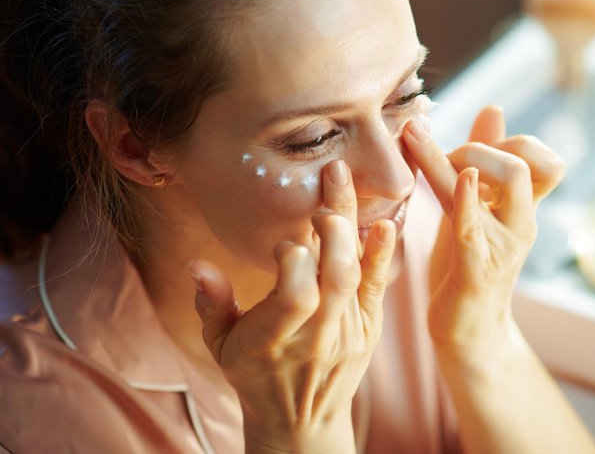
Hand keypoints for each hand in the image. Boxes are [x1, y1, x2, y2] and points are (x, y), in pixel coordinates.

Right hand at [187, 160, 394, 453]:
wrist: (301, 422)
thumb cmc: (254, 374)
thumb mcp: (221, 345)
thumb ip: (211, 304)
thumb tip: (197, 264)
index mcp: (275, 338)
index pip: (296, 293)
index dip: (293, 258)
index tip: (285, 243)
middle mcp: (317, 335)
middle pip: (335, 277)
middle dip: (333, 232)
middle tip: (323, 200)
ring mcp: (348, 332)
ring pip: (357, 275)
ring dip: (352, 229)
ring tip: (342, 186)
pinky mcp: (369, 328)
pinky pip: (377, 288)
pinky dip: (382, 255)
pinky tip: (385, 224)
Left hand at [402, 106, 564, 365]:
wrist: (466, 329)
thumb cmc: (470, 262)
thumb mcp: (477, 206)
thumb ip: (485, 160)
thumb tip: (494, 107)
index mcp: (524, 209)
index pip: (546, 161)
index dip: (511, 144)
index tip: (472, 151)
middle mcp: (521, 224)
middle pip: (526, 163)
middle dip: (481, 148)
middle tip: (447, 163)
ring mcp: (504, 245)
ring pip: (509, 181)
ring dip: (466, 158)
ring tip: (432, 155)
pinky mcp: (476, 267)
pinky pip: (474, 225)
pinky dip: (469, 198)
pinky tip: (463, 179)